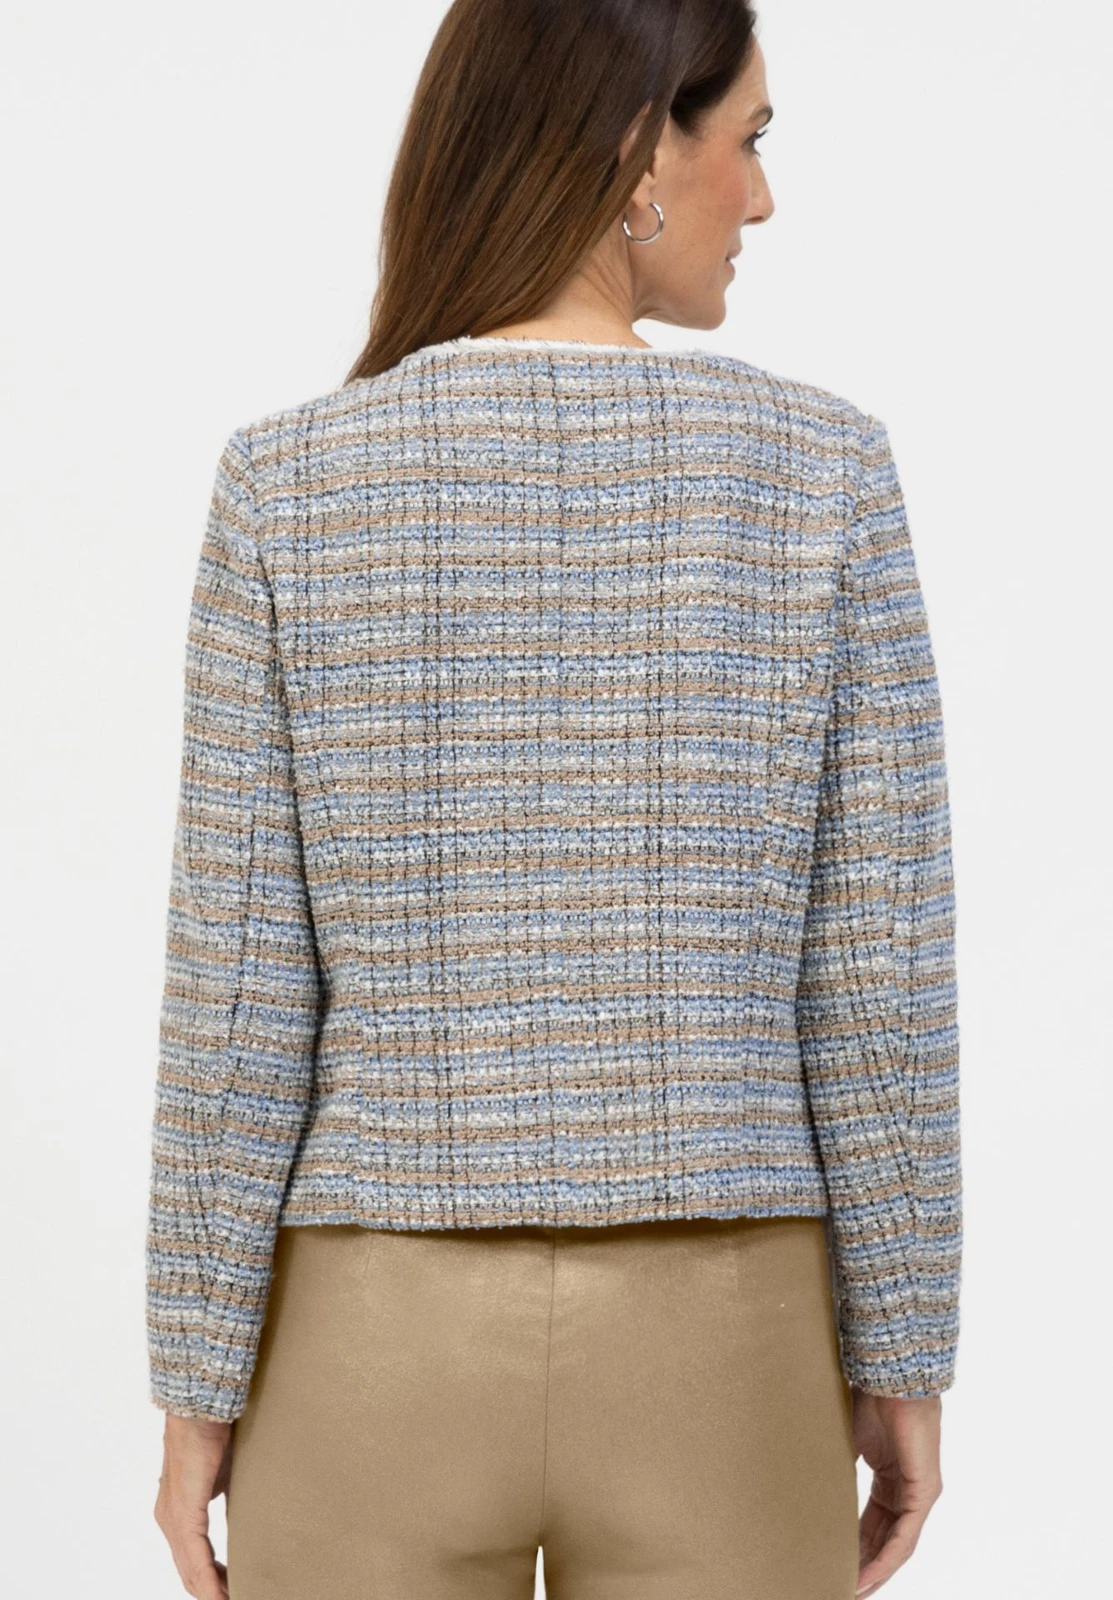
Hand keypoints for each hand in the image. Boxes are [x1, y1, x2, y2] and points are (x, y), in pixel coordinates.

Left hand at [153, 1412, 233, 1597]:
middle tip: (238, 1596)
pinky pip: (196, 1559)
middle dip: (212, 1591)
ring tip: (234, 1599)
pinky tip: (222, 1595)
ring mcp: (173, 1519)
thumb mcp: (221, 1475)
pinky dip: (210, 1582)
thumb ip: (224, 1499)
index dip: (211, 1579)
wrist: (200, 1405)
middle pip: (188, 1572)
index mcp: (176, 1511)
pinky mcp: (183, 1514)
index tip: (233, 1588)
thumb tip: (242, 1516)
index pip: (191, 1558)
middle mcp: (168, 1519)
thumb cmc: (213, 1432)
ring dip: (213, 1591)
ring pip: (190, 1571)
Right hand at [852, 1389, 943, 1595]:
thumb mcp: (847, 1443)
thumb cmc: (868, 1399)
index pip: (875, 1525)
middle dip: (865, 1566)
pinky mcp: (925, 1491)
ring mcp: (920, 1492)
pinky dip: (887, 1557)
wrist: (889, 1377)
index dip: (856, 1548)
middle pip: (887, 1540)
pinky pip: (906, 1536)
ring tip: (853, 1590)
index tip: (835, 1567)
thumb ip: (838, 1468)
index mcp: (890, 1478)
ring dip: (876, 1570)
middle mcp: (909, 1490)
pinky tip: (869, 1574)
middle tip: (843, 1587)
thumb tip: (810, 1482)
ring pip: (898, 1544)